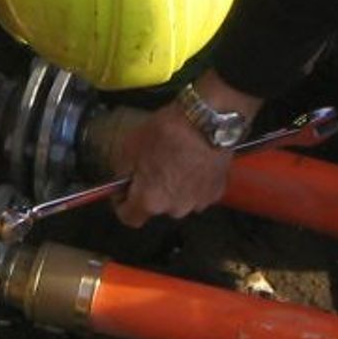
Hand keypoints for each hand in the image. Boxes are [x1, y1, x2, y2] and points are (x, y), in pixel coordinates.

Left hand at [109, 105, 233, 227]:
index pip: (129, 217)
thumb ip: (122, 171)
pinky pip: (197, 192)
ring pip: (178, 199)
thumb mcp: (130, 146)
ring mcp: (197, 202)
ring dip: (173, 186)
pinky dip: (192, 182)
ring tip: (174, 160)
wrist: (206, 121)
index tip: (124, 190)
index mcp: (150, 201)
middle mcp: (174, 209)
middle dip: (151, 190)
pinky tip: (191, 161)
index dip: (122, 203)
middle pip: (156, 206)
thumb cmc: (169, 132)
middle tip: (151, 166)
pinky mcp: (215, 193)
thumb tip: (122, 181)